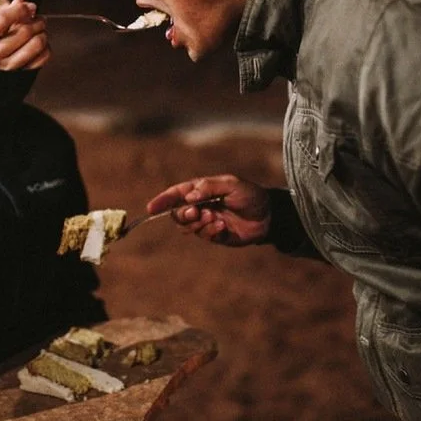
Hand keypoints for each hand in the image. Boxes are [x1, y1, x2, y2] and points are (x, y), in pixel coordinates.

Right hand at [0, 0, 49, 70]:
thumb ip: (4, 14)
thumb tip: (23, 1)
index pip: (1, 19)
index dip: (18, 9)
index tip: (28, 6)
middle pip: (23, 31)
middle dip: (36, 21)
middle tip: (38, 18)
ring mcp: (6, 68)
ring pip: (36, 44)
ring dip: (42, 33)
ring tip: (40, 30)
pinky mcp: (20, 76)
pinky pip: (42, 58)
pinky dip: (46, 48)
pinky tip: (40, 44)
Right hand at [146, 174, 270, 245]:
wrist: (269, 215)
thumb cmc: (250, 195)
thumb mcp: (231, 184)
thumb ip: (208, 187)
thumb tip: (188, 196)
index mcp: (202, 190)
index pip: (177, 194)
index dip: (163, 200)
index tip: (151, 208)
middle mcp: (201, 206)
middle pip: (178, 213)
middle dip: (183, 214)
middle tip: (196, 212)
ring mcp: (207, 221)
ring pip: (189, 227)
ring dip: (200, 223)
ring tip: (217, 218)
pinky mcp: (215, 235)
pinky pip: (204, 236)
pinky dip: (211, 231)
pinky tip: (224, 226)